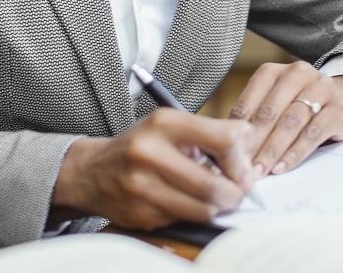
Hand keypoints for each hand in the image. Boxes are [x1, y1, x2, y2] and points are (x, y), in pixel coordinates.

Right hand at [50, 108, 254, 230]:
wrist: (92, 171)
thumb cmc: (142, 146)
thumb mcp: (171, 126)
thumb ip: (211, 135)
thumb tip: (250, 153)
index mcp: (165, 122)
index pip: (225, 139)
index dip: (241, 159)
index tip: (243, 168)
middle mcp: (150, 153)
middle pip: (215, 185)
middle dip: (235, 193)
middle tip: (237, 192)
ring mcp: (142, 186)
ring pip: (202, 208)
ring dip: (217, 207)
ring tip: (216, 198)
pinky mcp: (139, 213)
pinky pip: (183, 220)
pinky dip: (193, 214)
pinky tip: (186, 202)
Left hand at [229, 61, 342, 177]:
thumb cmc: (302, 106)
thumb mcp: (277, 104)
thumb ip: (254, 119)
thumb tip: (224, 146)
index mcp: (275, 72)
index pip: (250, 99)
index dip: (237, 129)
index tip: (226, 153)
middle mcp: (298, 74)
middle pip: (270, 111)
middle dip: (253, 142)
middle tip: (239, 167)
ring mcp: (321, 88)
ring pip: (291, 122)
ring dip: (272, 150)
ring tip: (259, 171)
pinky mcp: (339, 108)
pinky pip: (313, 133)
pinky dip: (295, 153)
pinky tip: (282, 167)